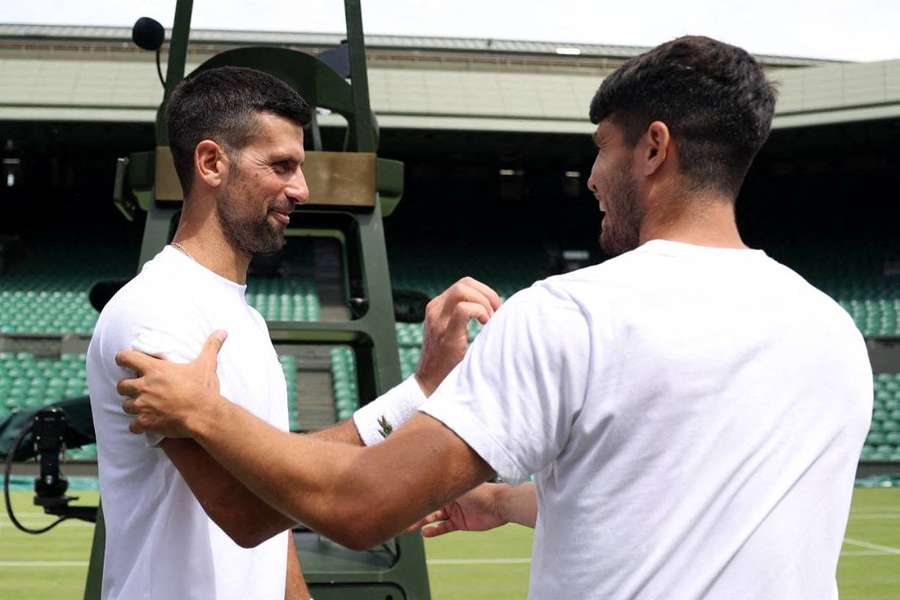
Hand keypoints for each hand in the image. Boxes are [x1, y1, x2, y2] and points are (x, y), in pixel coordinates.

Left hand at [116, 330, 226, 437]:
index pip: (126, 358)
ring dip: (132, 406)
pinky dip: (137, 425)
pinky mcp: (147, 422)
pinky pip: (133, 425)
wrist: (203, 415)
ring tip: (142, 406)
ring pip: (126, 406)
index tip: (125, 361)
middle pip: (122, 385)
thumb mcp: (206, 365)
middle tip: (137, 388)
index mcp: (155, 370)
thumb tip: (222, 331)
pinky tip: (144, 424)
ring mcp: (143, 406)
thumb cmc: (202, 389)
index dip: (123, 358)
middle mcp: (144, 387)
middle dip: (127, 387)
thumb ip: (211, 346)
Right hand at [408, 483, 507, 537]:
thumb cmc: (480, 491)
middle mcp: (450, 498)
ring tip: (411, 528)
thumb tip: (425, 476)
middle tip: (403, 518)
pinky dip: (435, 531)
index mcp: (449, 487)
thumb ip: (442, 486)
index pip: (430, 491)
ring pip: (434, 518)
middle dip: (417, 512)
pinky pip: (444, 527)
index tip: (404, 499)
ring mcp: (455, 511)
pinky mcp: (460, 523)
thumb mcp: (458, 486)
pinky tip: (426, 533)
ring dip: (423, 522)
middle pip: (430, 506)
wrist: (498, 504)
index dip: (418, 496)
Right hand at [415, 277, 500, 395]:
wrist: (431, 383)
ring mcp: (438, 320)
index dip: (485, 291)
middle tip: (497, 312)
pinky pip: (463, 309)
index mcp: (438, 307)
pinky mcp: (445, 334)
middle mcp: (435, 309)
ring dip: (484, 302)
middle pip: (464, 283)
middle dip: (487, 294)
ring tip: (491, 319)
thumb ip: (466, 315)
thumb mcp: (454, 330)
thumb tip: (496, 304)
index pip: (464, 284)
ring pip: (462, 290)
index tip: (495, 309)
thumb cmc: (449, 359)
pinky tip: (485, 325)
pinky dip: (480, 312)